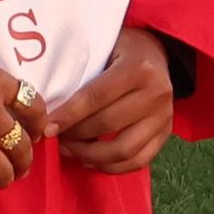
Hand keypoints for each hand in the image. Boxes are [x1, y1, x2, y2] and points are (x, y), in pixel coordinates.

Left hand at [47, 28, 174, 173]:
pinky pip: (139, 160)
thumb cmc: (118, 46)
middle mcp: (156, 93)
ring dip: (91, 156)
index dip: (69, 115)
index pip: (96, 96)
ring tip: (68, 150)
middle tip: (53, 138)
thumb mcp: (102, 47)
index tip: (47, 128)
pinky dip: (111, 166)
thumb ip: (82, 72)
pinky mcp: (166, 133)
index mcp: (137, 68)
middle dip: (76, 136)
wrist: (156, 51)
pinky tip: (89, 160)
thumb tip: (47, 103)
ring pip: (125, 149)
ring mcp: (164, 116)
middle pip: (108, 124)